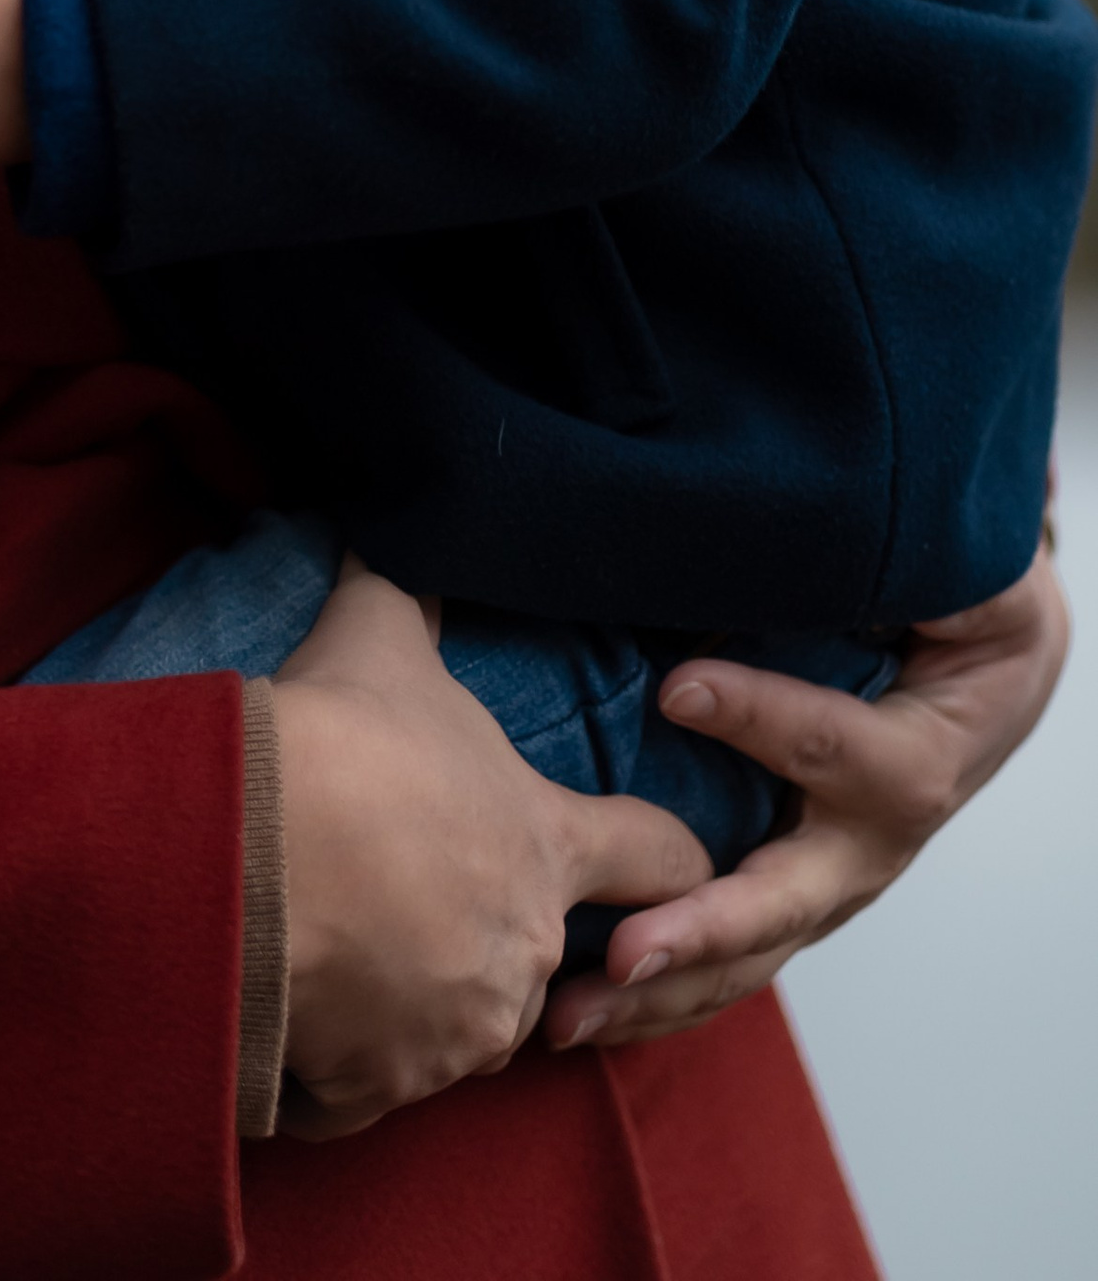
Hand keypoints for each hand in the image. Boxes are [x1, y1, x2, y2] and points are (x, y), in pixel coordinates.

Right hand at [273, 558, 710, 1138]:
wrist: (249, 852)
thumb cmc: (336, 740)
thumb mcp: (378, 634)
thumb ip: (407, 594)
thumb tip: (397, 527)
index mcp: (546, 846)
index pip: (659, 856)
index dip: (669, 855)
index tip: (673, 861)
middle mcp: (525, 952)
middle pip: (538, 951)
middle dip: (480, 922)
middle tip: (402, 882)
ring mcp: (459, 1031)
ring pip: (457, 1022)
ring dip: (413, 993)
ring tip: (339, 938)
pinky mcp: (384, 1088)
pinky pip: (371, 1087)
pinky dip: (339, 1059)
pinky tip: (297, 1008)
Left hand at [542, 536, 1069, 1052]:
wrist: (994, 687)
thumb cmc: (965, 626)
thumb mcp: (962, 591)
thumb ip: (899, 582)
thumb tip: (816, 550)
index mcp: (910, 762)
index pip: (835, 746)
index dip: (763, 717)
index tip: (677, 688)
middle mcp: (866, 845)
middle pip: (782, 900)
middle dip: (698, 931)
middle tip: (621, 953)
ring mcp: (826, 884)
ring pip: (745, 956)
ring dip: (658, 989)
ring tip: (570, 1013)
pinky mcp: (789, 898)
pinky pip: (726, 959)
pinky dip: (658, 992)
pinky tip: (582, 1009)